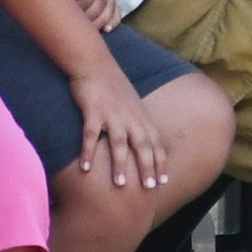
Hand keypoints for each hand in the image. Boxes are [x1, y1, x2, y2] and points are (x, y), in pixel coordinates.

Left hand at [60, 0, 123, 31]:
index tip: (71, 12)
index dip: (84, 2)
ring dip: (100, 21)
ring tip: (87, 30)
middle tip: (77, 25)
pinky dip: (113, 22)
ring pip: (111, 7)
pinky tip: (105, 30)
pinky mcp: (109, 3)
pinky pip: (116, 13)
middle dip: (91, 14)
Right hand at [67, 56, 169, 190]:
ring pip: (119, 143)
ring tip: (120, 185)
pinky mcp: (93, 111)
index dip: (161, 162)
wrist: (95, 63)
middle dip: (147, 167)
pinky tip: (86, 168)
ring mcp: (112, 115)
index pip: (155, 143)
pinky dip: (89, 151)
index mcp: (140, 117)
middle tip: (150, 188)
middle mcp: (130, 117)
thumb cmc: (114, 86)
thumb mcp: (133, 104)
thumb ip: (139, 123)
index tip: (165, 181)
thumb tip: (146, 142)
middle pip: (142, 146)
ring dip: (120, 164)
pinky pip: (90, 135)